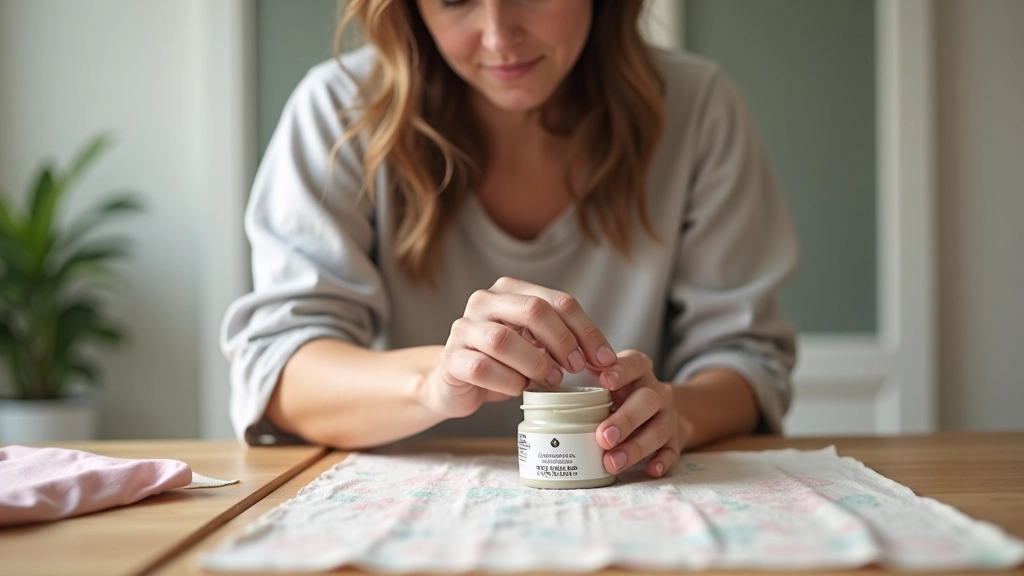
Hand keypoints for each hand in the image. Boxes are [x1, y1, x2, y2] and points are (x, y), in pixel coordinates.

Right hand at [420, 277, 617, 418]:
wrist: (455, 383)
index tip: (604, 359)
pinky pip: (482, 367)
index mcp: (510, 290)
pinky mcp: (451, 359)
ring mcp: (463, 328)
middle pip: (533, 310)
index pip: (558, 301)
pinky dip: (508, 381)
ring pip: (503, 340)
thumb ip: (563, 342)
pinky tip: (518, 388)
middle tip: (577, 368)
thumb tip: (605, 360)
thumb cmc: (503, 363)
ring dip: (535, 363)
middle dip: (563, 341)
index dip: (587, 330)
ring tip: (551, 380)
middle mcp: (484, 301)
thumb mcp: (536, 345)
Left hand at [594, 350, 692, 477]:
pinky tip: (650, 469)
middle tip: (603, 437)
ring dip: (635, 447)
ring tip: (612, 462)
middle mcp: (656, 392)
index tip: (605, 380)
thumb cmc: (622, 394)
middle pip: (648, 400)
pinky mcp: (674, 440)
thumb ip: (585, 376)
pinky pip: (673, 451)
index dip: (621, 371)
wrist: (661, 410)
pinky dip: (662, 461)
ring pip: (658, 430)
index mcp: (638, 371)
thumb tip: (543, 380)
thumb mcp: (608, 378)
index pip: (634, 364)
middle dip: (625, 420)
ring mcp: (667, 417)